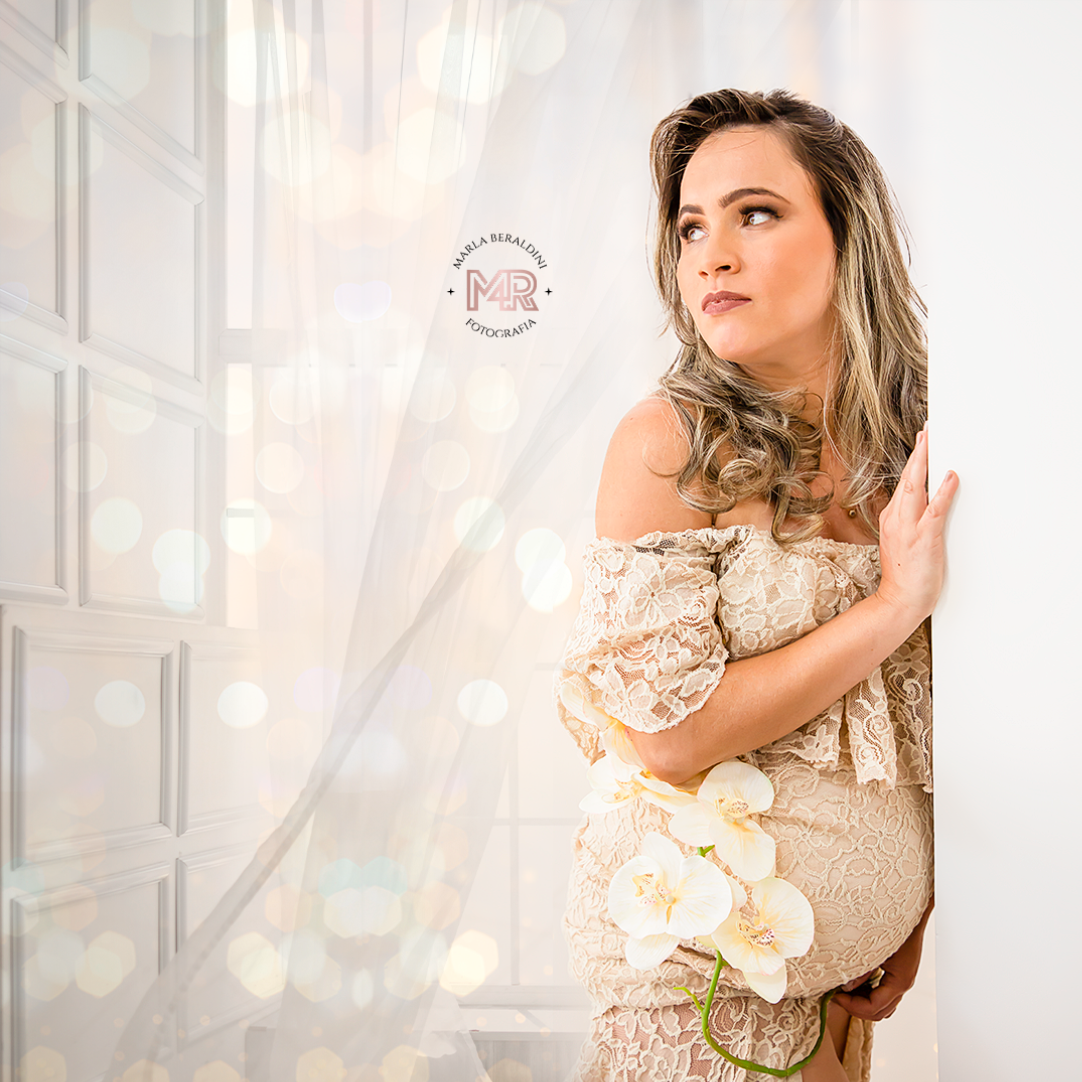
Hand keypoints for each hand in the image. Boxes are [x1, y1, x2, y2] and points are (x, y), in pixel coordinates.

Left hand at [833, 911, 928, 1021]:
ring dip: (864, 1003)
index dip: (853, 1006)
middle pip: (880, 1012)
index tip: (835, 996)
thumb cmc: (894, 925)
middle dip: (857, 1008)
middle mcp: (904, 984)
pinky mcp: (899, 972)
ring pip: (884, 1005)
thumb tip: (846, 987)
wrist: (910, 910)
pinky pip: (885, 993)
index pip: (875, 1007)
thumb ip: (860, 970)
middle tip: (836, 997)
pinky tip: (855, 983)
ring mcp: (903, 979)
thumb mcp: (873, 948)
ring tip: (844, 991)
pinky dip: (870, 995)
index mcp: (899, 981)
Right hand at [875, 425, 958, 624]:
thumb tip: (924, 502)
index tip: (922, 442)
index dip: (914, 461)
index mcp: (891, 518)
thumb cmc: (904, 575)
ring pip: (916, 488)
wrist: (900, 600)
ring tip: (933, 443)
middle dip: (919, 453)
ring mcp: (908, 528)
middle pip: (908, 479)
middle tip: (928, 432)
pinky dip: (943, 492)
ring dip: (925, 463)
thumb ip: (909, 520)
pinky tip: (950, 478)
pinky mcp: (923, 539)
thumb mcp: (901, 541)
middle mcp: (896, 519)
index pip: (904, 484)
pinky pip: (935, 510)